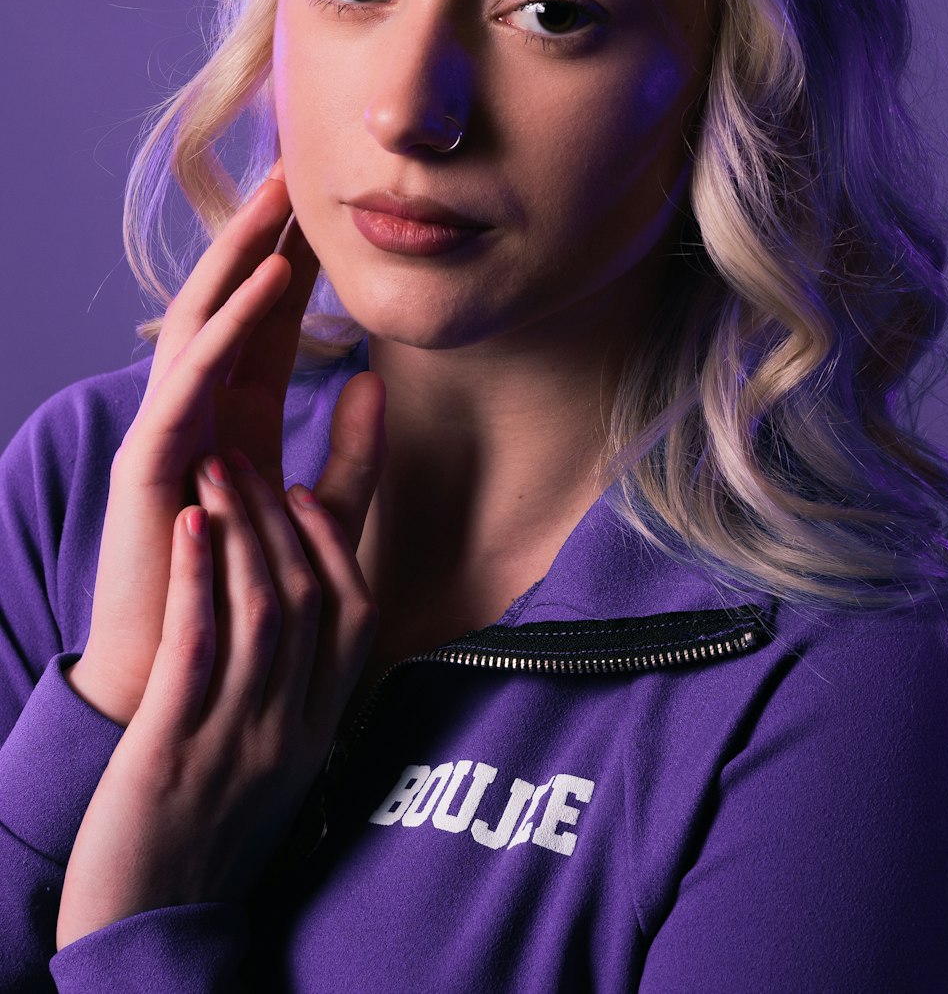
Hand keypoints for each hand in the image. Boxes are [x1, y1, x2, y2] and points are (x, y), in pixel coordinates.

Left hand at [56, 402, 383, 950]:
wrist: (147, 932)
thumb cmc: (204, 846)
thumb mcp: (275, 775)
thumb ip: (294, 703)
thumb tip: (304, 632)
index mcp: (318, 734)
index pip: (356, 618)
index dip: (335, 546)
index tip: (305, 495)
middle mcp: (290, 730)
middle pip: (308, 599)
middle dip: (277, 518)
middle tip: (243, 459)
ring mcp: (237, 738)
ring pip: (262, 610)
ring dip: (240, 528)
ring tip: (215, 469)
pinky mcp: (174, 747)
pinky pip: (198, 645)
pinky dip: (199, 576)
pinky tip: (190, 526)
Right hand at [66, 159, 321, 725]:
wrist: (183, 683)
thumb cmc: (244, 601)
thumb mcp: (316, 518)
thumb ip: (354, 460)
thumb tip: (382, 383)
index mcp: (230, 421)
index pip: (263, 325)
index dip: (293, 264)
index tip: (331, 208)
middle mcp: (194, 414)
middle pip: (225, 307)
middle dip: (257, 239)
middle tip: (293, 170)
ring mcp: (166, 432)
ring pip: (197, 325)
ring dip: (237, 260)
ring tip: (276, 202)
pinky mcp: (149, 462)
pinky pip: (187, 379)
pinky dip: (226, 327)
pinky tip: (265, 283)